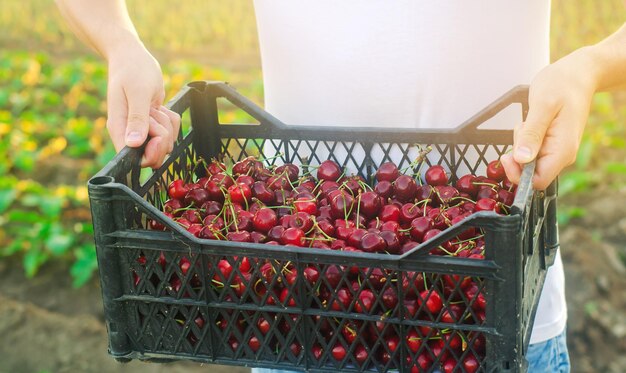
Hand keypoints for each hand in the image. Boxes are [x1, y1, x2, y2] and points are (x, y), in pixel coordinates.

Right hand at [106, 44, 179, 167]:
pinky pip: (171, 130)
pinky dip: (171, 118)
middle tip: (156, 115)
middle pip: (153, 154)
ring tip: (154, 106)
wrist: (132, 56)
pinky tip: (160, 105)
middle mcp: (128, 133)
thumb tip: (133, 144)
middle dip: (163, 137)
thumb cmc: (132, 70)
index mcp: (119, 128)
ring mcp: (141, 130)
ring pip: (165, 142)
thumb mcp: (138, 92)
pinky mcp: (152, 124)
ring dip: (167, 124)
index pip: (134, 158)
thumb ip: (137, 119)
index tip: (159, 137)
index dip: (151, 153)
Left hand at [500, 49, 596, 189]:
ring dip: (520, 144)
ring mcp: (556, 150)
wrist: (578, 74)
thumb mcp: (542, 106)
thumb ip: (532, 134)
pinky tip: (530, 123)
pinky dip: (524, 139)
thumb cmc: (562, 85)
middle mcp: (561, 155)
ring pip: (528, 161)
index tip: (507, 156)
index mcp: (562, 151)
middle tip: (522, 127)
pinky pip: (530, 150)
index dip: (518, 175)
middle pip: (529, 172)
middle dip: (517, 155)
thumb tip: (522, 160)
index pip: (537, 182)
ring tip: (529, 121)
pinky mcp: (550, 144)